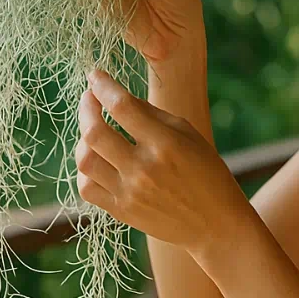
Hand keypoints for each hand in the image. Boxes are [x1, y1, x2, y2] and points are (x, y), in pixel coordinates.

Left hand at [76, 68, 245, 252]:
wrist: (215, 223)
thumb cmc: (207, 171)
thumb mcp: (189, 134)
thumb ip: (152, 115)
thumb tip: (116, 98)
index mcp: (166, 144)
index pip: (122, 107)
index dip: (103, 86)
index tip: (94, 74)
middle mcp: (144, 169)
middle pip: (94, 133)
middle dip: (86, 108)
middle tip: (89, 98)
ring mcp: (130, 193)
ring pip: (85, 160)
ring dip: (83, 137)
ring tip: (93, 128)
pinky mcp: (121, 212)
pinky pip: (86, 187)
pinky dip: (85, 169)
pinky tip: (96, 158)